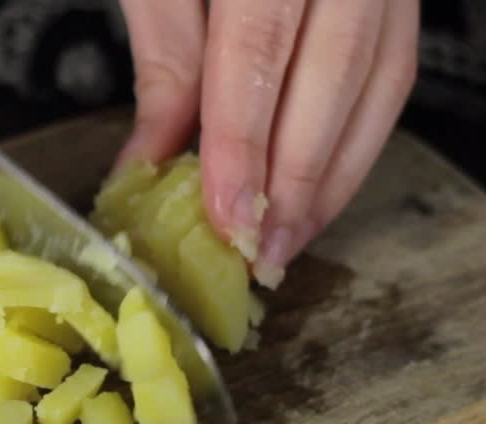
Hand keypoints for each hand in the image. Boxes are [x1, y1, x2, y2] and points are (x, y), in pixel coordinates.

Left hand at [114, 0, 419, 286]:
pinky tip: (321, 183)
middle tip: (260, 250)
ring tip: (290, 236)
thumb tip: (150, 164)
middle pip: (337, 76)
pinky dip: (357, 135)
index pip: (261, 53)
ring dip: (336, 172)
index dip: (248, 145)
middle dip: (299, 179)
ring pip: (379, 80)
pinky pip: (391, 66)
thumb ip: (165, 60)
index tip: (229, 217)